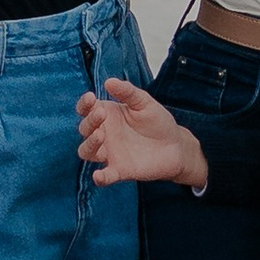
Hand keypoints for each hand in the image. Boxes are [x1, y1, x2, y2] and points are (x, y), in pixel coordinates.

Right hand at [77, 77, 208, 190]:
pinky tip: (98, 176)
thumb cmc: (157, 121)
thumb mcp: (144, 102)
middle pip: (84, 129)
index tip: (91, 98)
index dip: (84, 104)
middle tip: (102, 114)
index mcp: (107, 115)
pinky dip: (100, 177)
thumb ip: (128, 92)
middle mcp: (104, 134)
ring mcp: (109, 153)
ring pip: (86, 151)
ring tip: (100, 135)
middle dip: (89, 121)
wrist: (176, 145)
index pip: (86, 109)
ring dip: (90, 144)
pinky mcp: (119, 170)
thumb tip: (109, 82)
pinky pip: (104, 176)